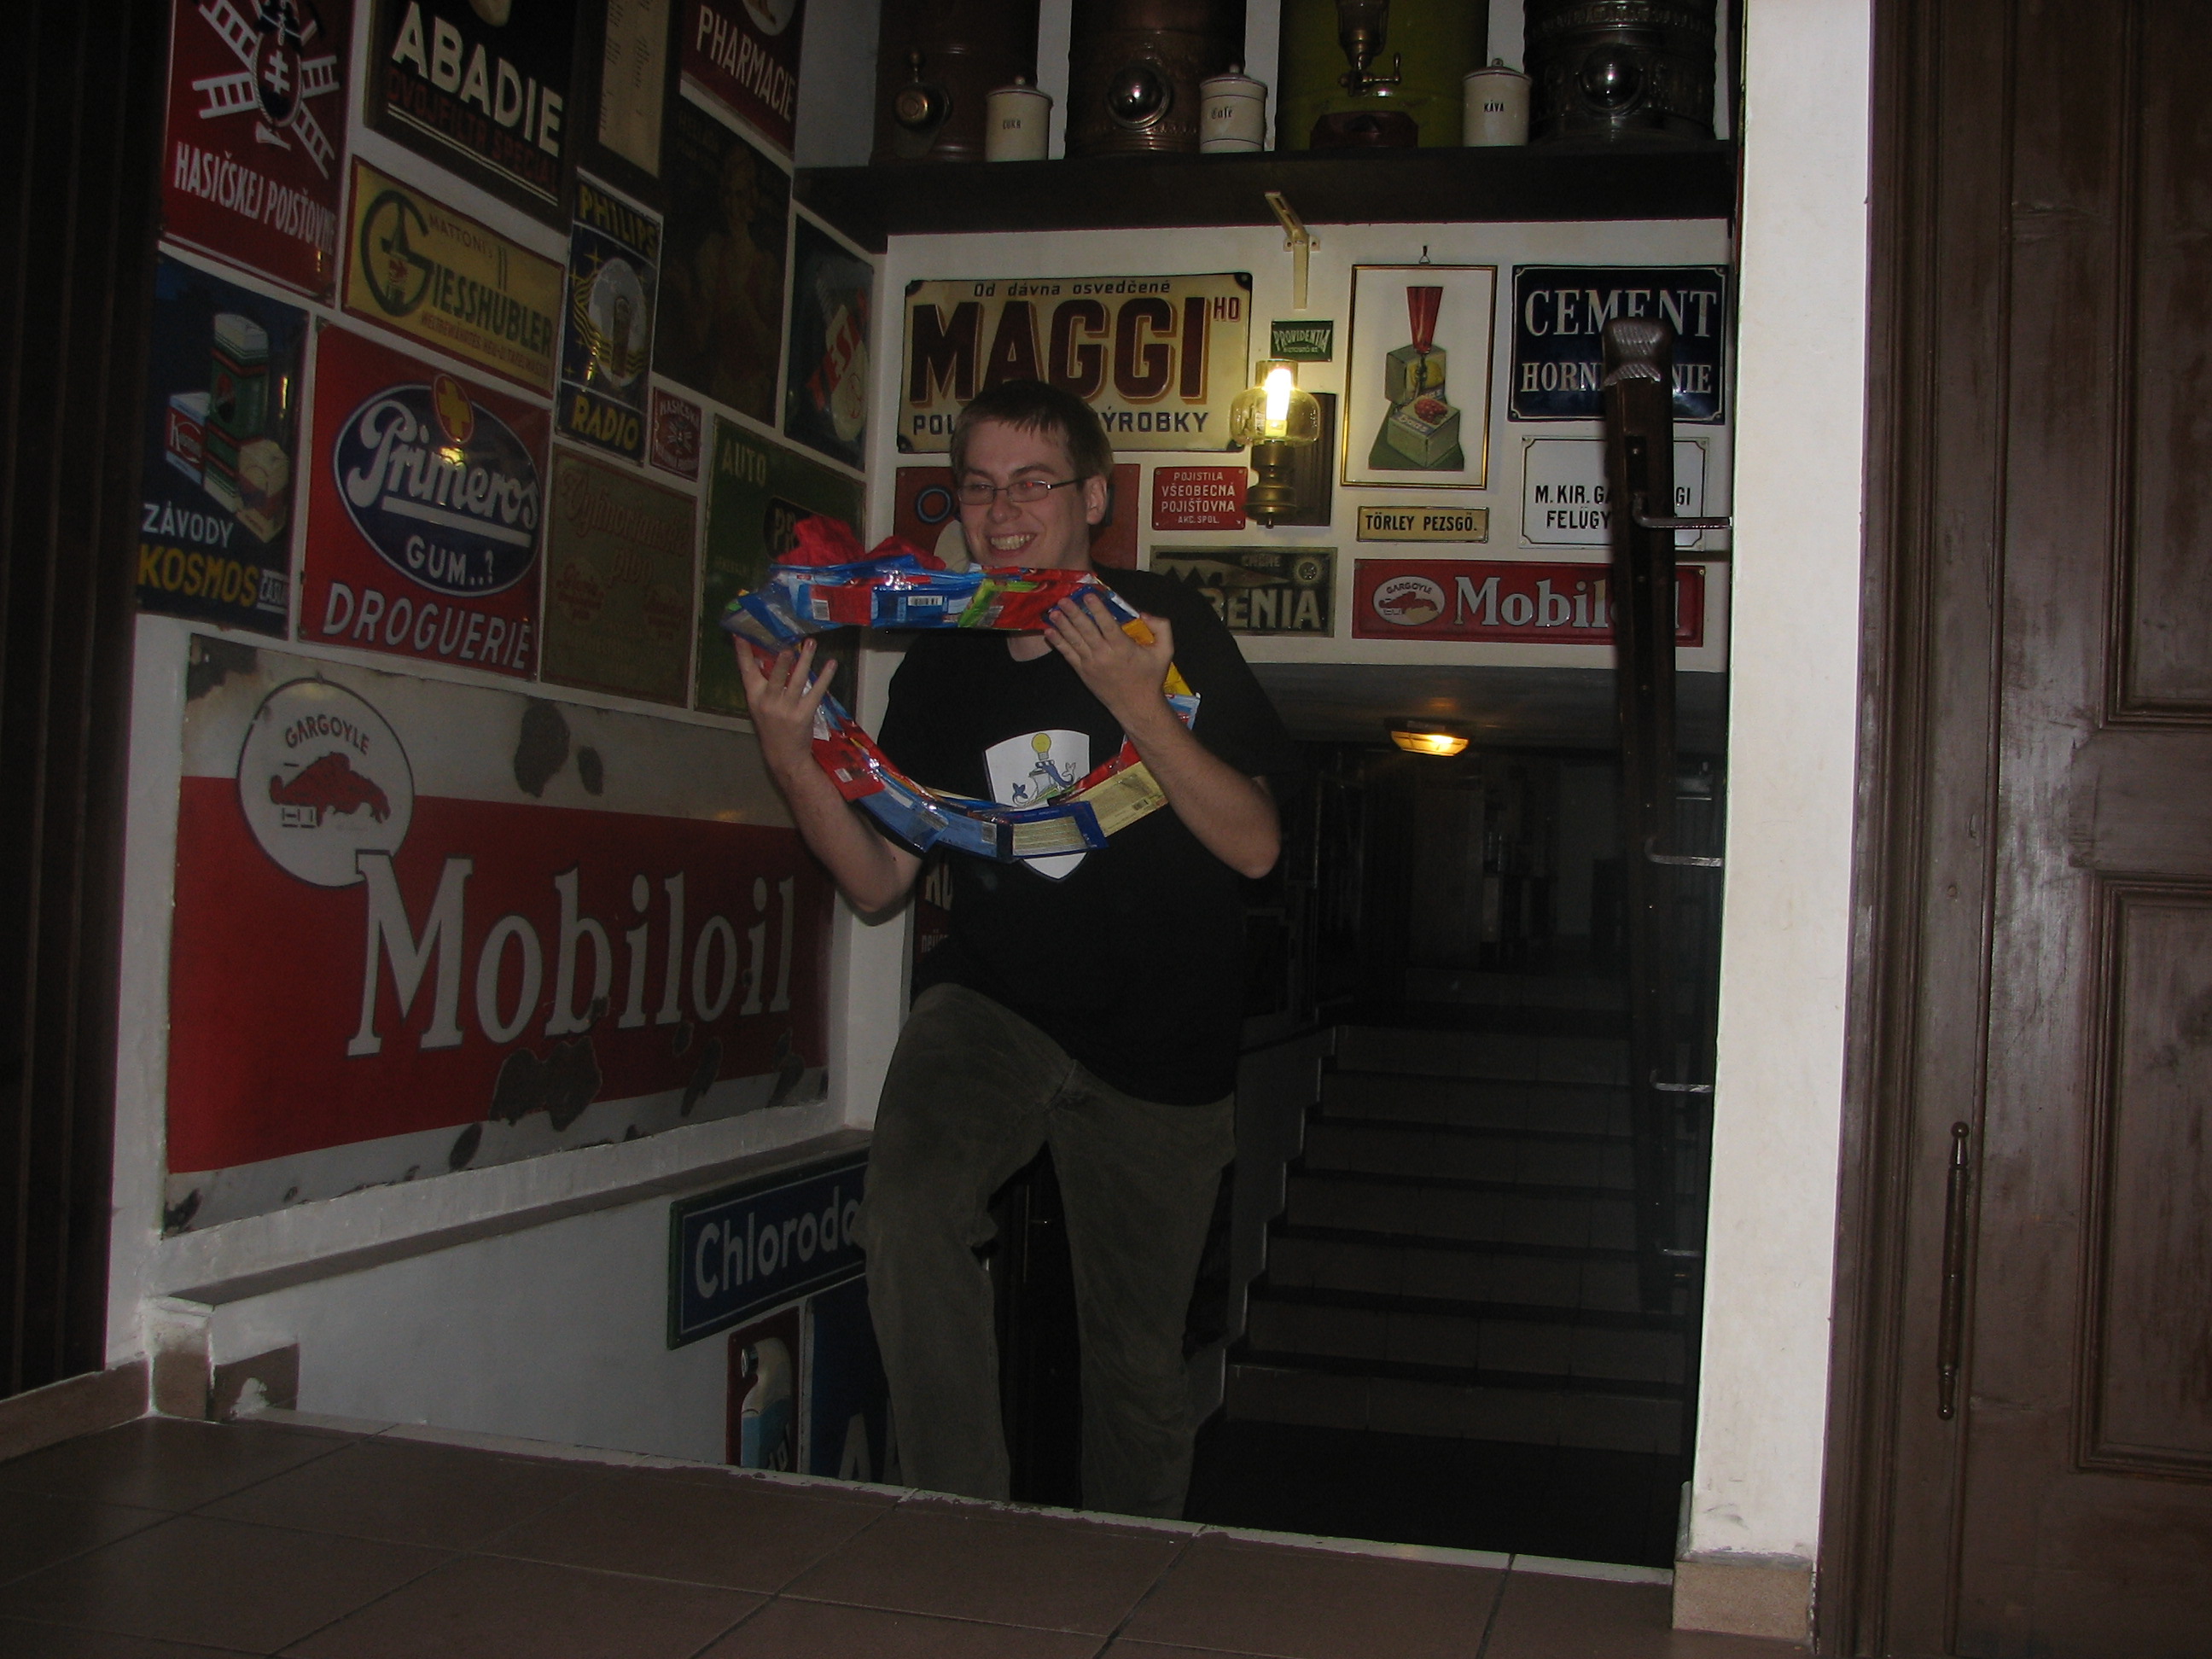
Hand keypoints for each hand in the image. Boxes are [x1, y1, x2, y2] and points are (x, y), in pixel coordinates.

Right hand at [736, 638, 836, 780]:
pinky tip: (831, 664)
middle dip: (782, 662)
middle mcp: (769, 702)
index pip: (746, 671)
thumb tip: (762, 656)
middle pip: (776, 677)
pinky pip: (816, 692)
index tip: (740, 634)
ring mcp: (787, 709)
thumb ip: (761, 684)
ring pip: (798, 681)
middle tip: (787, 646)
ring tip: (810, 643)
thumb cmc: (772, 726)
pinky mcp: (804, 715)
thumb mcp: (759, 706)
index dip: (743, 653)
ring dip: (806, 661)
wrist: (783, 755)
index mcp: (754, 697)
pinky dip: (825, 677)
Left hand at [1044, 595, 1175, 729]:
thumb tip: (1144, 613)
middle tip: (1063, 599)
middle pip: (1086, 630)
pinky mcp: (1083, 672)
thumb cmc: (1150, 677)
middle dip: (1074, 613)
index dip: (1097, 609)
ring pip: (1074, 641)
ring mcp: (1091, 664)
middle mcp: (1104, 655)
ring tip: (1053, 612)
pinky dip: (1058, 643)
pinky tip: (1049, 632)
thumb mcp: (1165, 651)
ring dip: (1062, 625)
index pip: (1107, 624)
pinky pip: (1068, 655)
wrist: (1136, 706)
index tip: (1088, 595)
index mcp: (1123, 647)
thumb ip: (1161, 628)